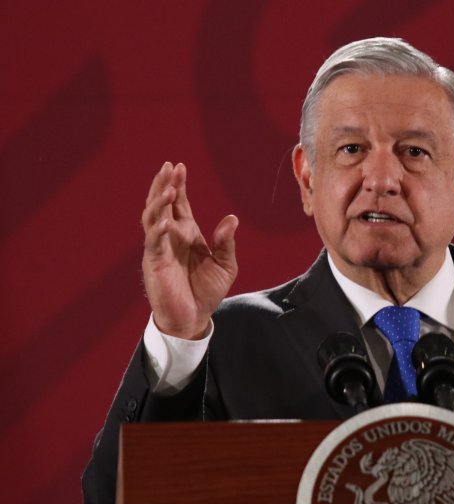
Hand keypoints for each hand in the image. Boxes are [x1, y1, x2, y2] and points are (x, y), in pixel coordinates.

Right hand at [141, 162, 238, 338]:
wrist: (193, 318)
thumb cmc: (206, 291)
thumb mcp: (225, 266)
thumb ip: (226, 243)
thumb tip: (232, 219)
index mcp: (187, 233)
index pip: (179, 203)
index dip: (178, 184)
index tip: (179, 165)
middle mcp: (171, 236)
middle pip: (162, 203)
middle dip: (164, 184)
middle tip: (168, 166)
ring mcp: (160, 248)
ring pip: (153, 218)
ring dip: (159, 202)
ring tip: (169, 187)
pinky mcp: (154, 263)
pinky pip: (153, 242)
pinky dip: (158, 230)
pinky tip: (166, 220)